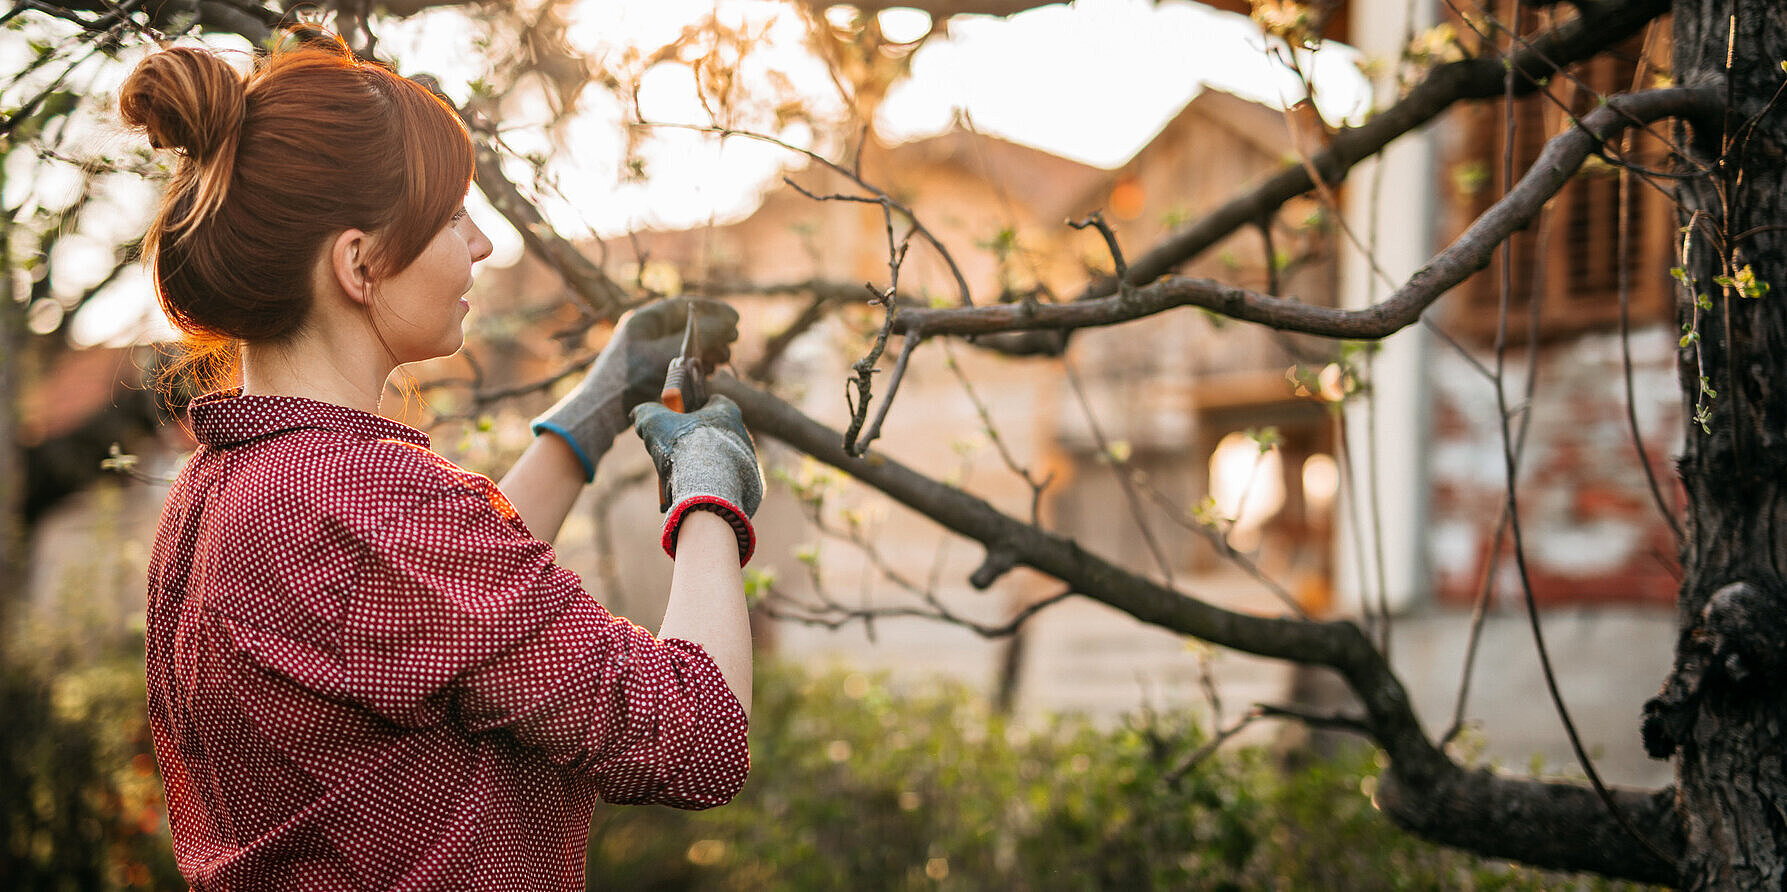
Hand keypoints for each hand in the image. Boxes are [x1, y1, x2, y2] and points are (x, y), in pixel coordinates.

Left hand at [531, 298, 738, 480]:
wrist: (601, 411)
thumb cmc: (632, 380)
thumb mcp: (669, 355)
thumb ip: (701, 336)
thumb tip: (728, 323)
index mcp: (645, 320)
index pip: (684, 306)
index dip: (713, 310)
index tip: (735, 317)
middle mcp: (646, 332)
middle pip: (686, 325)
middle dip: (713, 332)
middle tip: (734, 340)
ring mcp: (647, 351)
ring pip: (685, 344)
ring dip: (707, 348)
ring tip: (724, 358)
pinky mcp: (649, 371)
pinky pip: (678, 360)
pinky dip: (696, 363)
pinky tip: (709, 371)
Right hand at [632, 395, 762, 564]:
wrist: (709, 490)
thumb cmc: (684, 449)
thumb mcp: (654, 422)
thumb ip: (645, 412)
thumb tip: (638, 413)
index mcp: (727, 411)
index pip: (713, 401)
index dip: (694, 408)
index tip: (678, 419)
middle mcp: (743, 433)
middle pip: (716, 433)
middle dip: (697, 442)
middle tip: (676, 454)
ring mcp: (750, 461)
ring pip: (723, 460)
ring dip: (705, 466)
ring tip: (683, 478)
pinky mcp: (752, 486)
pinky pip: (730, 483)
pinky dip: (715, 487)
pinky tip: (697, 493)